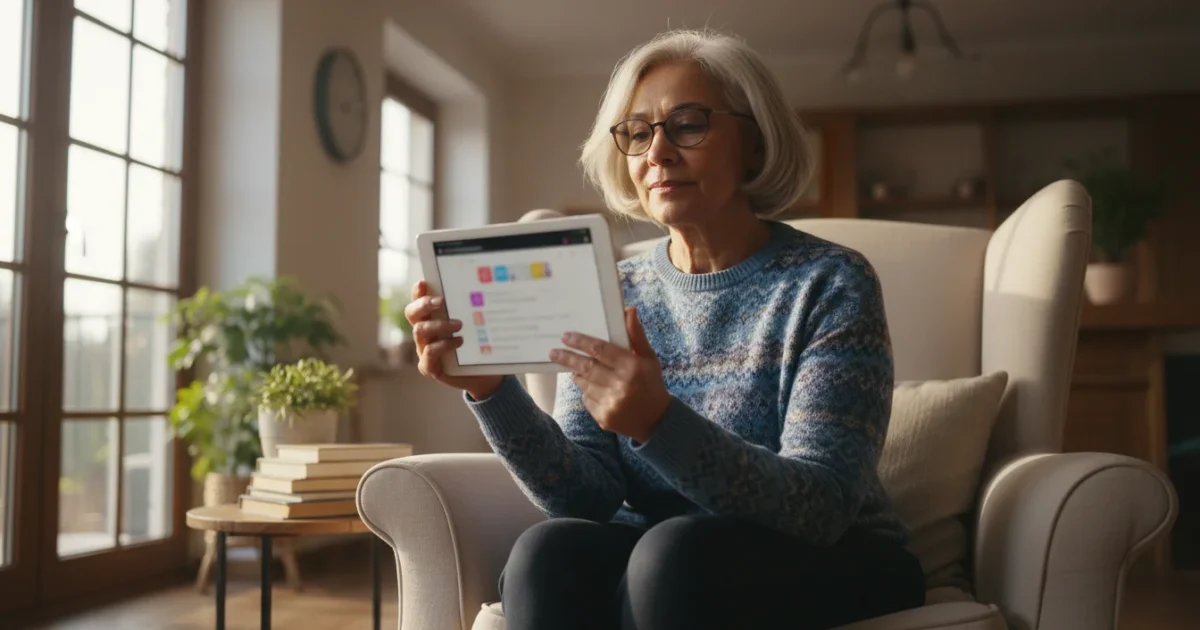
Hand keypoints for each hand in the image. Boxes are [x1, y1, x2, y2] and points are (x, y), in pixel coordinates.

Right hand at [406, 280, 503, 399]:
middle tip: (442, 301)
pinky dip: (443, 345)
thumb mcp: (477, 324)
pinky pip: (428, 353)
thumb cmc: (479, 346)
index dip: (418, 292)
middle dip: (424, 304)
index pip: (418, 301)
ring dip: (439, 325)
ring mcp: (423, 350)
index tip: (424, 282)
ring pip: (420, 331)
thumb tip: (482, 286)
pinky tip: (459, 342)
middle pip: (412, 313)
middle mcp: (424, 333)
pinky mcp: (429, 367)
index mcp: (432, 319)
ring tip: (459, 324)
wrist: (485, 375)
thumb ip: (473, 308)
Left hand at [549, 307, 670, 442]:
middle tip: (554, 352)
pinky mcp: (604, 417)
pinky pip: (586, 399)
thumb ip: (636, 335)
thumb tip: (629, 310)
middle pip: (587, 366)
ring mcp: (611, 403)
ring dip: (577, 374)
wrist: (657, 421)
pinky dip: (586, 392)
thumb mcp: (648, 358)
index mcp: (632, 367)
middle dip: (568, 358)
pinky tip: (592, 388)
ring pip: (584, 383)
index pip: (600, 350)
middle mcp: (620, 385)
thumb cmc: (651, 384)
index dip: (581, 342)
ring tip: (574, 368)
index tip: (566, 337)